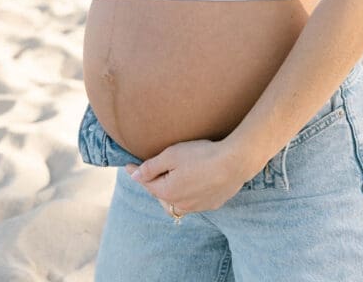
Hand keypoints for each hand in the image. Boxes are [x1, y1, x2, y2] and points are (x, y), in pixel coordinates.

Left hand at [124, 138, 249, 214]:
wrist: (234, 162)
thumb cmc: (202, 155)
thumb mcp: (172, 155)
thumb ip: (151, 166)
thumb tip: (134, 175)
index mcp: (168, 192)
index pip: (146, 183)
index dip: (136, 172)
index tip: (128, 165)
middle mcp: (181, 204)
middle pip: (161, 195)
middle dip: (153, 184)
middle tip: (149, 172)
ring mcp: (198, 206)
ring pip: (177, 202)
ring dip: (171, 192)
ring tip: (169, 180)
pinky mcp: (212, 204)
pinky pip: (194, 201)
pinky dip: (188, 194)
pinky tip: (192, 183)